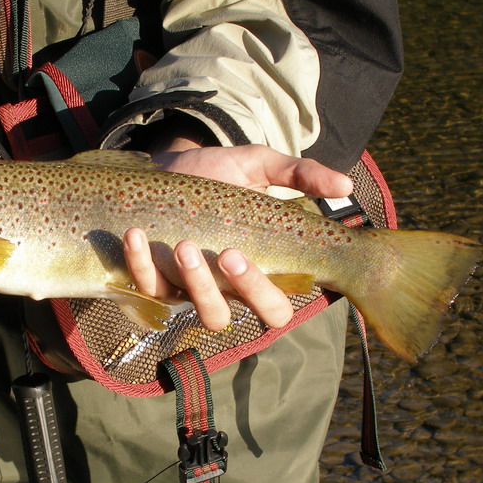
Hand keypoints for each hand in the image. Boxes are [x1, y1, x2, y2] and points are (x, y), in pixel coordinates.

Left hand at [124, 138, 352, 331]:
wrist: (167, 164)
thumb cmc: (218, 174)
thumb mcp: (259, 166)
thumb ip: (300, 174)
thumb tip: (346, 185)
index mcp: (258, 272)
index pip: (276, 306)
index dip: (272, 296)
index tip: (255, 256)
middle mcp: (225, 289)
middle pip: (241, 318)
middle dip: (239, 292)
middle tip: (229, 254)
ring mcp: (188, 289)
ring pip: (197, 310)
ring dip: (192, 283)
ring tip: (183, 244)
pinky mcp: (153, 280)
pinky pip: (147, 287)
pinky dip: (139, 263)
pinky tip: (135, 233)